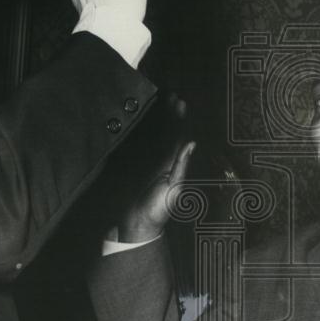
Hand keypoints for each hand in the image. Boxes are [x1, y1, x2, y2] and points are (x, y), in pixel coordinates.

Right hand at [119, 95, 194, 242]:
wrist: (134, 227)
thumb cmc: (157, 212)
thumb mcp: (173, 190)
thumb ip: (181, 167)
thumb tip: (191, 143)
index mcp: (171, 163)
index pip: (177, 136)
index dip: (179, 119)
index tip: (180, 101)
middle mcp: (158, 160)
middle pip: (163, 131)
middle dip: (167, 113)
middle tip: (169, 93)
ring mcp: (143, 162)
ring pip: (149, 134)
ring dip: (152, 117)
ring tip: (155, 98)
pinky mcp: (128, 165)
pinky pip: (133, 144)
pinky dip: (135, 130)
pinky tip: (134, 117)